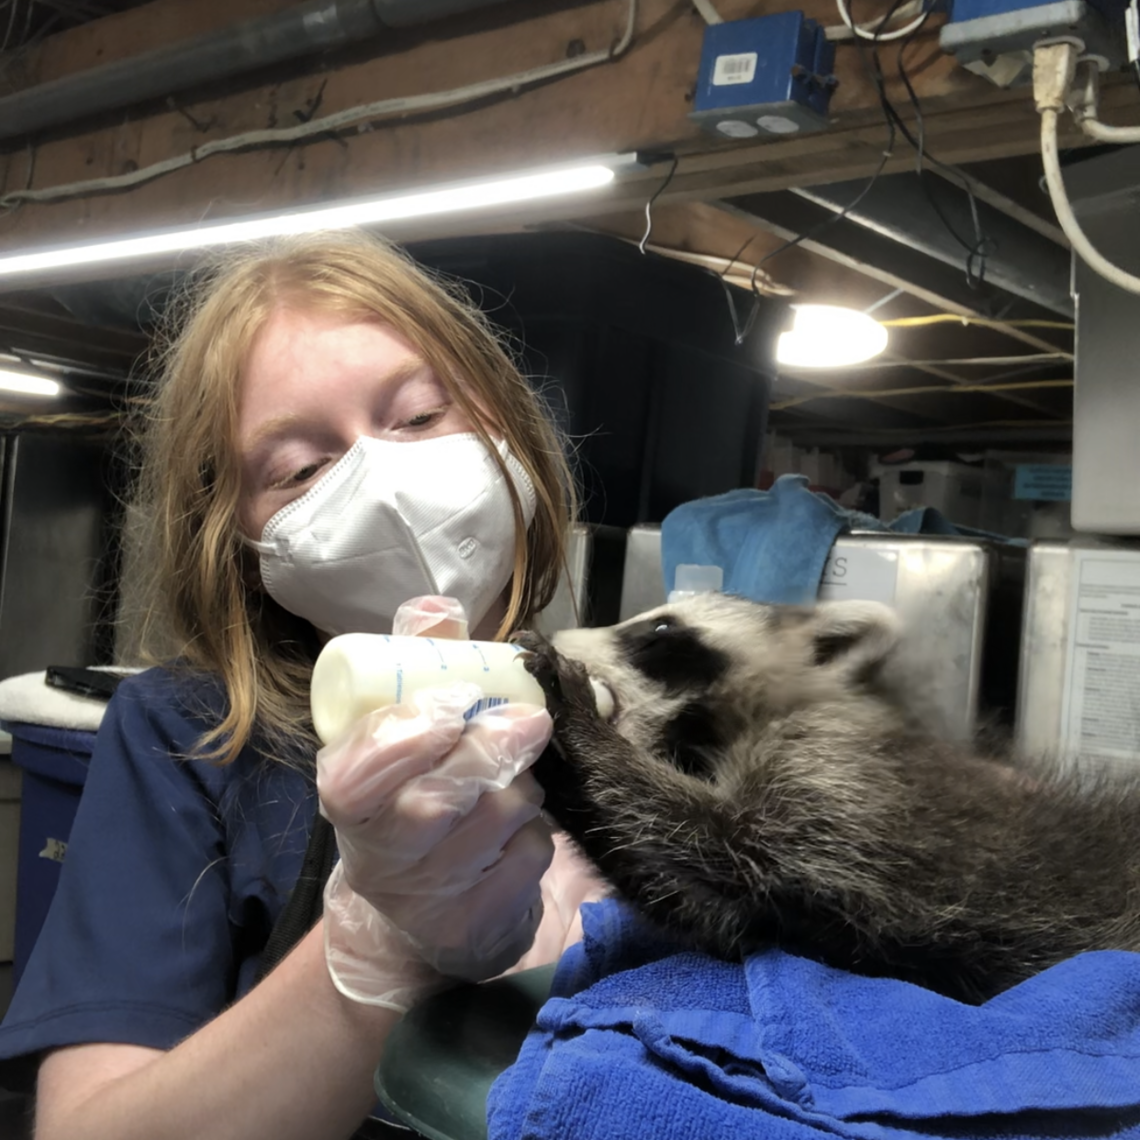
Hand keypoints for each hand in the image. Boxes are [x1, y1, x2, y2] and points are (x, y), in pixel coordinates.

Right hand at [317, 598, 555, 1008]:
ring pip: (495, 826)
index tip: (456, 703)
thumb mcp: (401, 731)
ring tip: (520, 773)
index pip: (354, 773)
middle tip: (531, 719)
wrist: (420, 905)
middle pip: (433, 804)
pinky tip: (522, 828)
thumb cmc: (412, 791)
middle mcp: (376, 854)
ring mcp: (425, 899)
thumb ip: (418, 664)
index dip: (406, 737)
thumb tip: (438, 611)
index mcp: (345, 795)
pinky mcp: (476, 928)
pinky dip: (538, 832)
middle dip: (490, 752)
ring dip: (525, 786)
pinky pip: (527, 863)